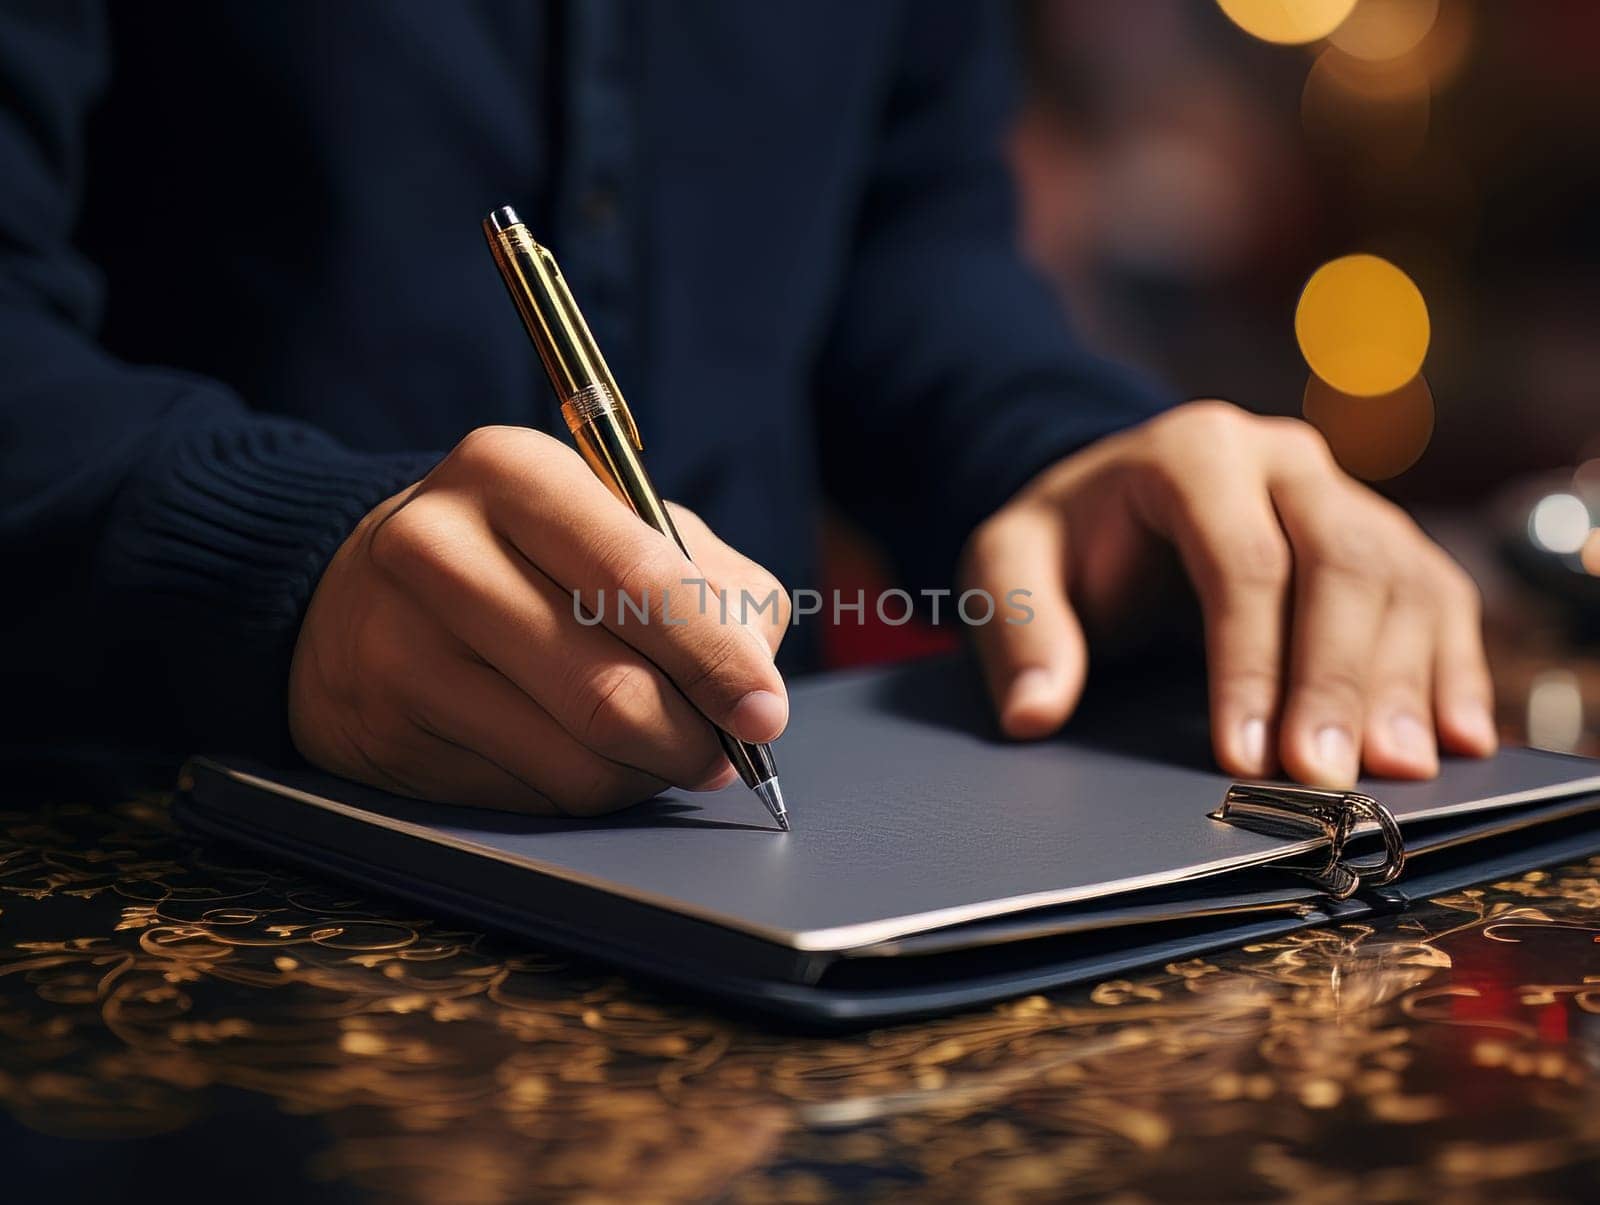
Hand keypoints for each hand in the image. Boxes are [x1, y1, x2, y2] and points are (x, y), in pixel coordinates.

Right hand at [289, 426, 789, 813]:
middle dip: (691, 740)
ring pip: (576, 760)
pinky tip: (580, 756)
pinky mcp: (383, 730)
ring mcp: (400, 645)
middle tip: (721, 756)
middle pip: (608, 689)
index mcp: (513, 472)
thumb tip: (755, 690)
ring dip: (644, 774)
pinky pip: (531, 795)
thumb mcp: (619, 525)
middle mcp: (439, 548)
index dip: (716, 659)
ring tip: (656, 750)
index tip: (765, 713)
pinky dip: (584, 789)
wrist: (359, 592)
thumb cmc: (527, 557)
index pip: (639, 578)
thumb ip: (709, 588)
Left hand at [959, 400, 1495, 787]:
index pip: (1241, 559)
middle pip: (1340, 561)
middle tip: (1325, 777)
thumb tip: (1035, 712)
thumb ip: (1018, 628)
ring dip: (1403, 681)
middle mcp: (1284, 461)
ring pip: (1402, 578)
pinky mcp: (1384, 536)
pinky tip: (1454, 738)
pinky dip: (1452, 667)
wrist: (1114, 500)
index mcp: (1194, 452)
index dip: (1249, 662)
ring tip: (1394, 771)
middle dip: (1336, 678)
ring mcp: (1345, 493)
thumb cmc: (1065, 540)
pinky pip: (1437, 594)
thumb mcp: (1008, 564)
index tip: (1243, 756)